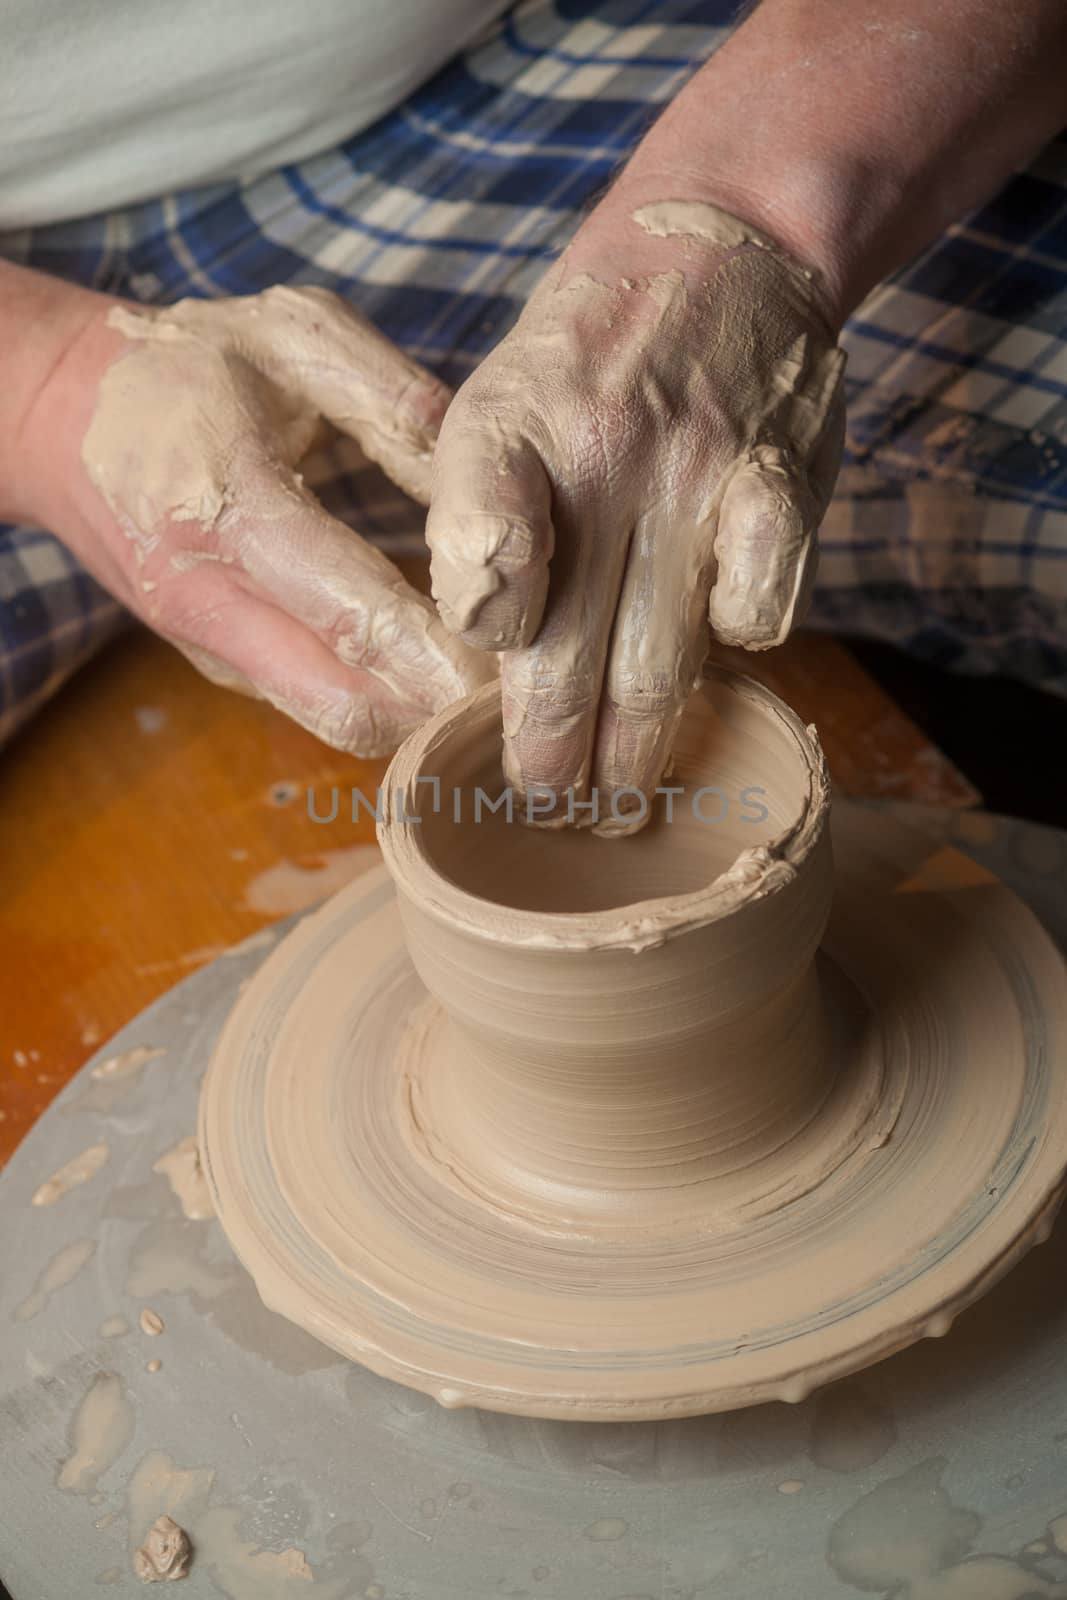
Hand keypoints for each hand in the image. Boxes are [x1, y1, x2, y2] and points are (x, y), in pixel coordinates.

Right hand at [17, 283, 492, 755]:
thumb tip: (487, 484)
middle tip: (534, 689)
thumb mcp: (289, 337)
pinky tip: (447, 675)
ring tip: (509, 690)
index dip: (444, 654)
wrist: (50, 417)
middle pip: (351, 706)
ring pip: (338, 722)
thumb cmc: (179, 366)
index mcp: (229, 506)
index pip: (353, 611)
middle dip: (448, 713)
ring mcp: (212, 645)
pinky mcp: (221, 665)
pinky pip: (319, 706)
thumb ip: (394, 402)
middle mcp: (213, 599)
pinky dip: (389, 705)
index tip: (527, 670)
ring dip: (425, 722)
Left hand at [427, 201, 844, 827]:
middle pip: (565, 655)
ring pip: (657, 660)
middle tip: (544, 814)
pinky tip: (722, 668)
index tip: (472, 719)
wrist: (712, 247)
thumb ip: (474, 519)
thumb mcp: (489, 405)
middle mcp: (594, 455)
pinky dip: (738, 649)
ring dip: (635, 754)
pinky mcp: (778, 482)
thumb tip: (480, 654)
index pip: (475, 574)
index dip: (480, 658)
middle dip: (550, 761)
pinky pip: (761, 607)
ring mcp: (693, 472)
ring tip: (618, 809)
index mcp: (500, 432)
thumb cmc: (584, 361)